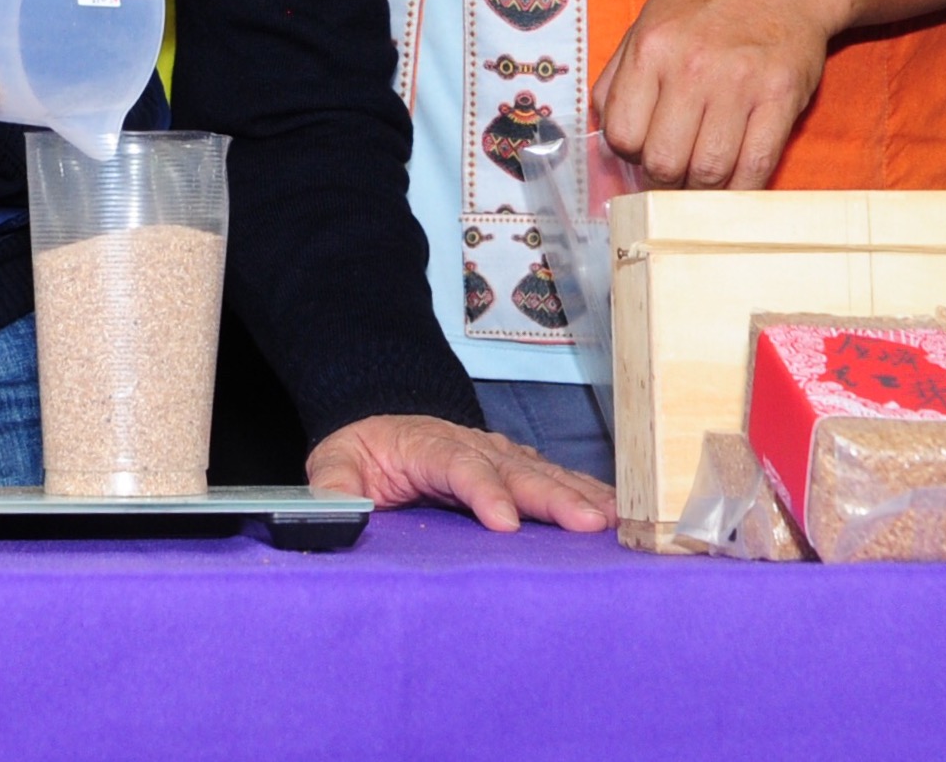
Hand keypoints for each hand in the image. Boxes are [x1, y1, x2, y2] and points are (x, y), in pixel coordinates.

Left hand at [306, 416, 614, 532]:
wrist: (384, 422)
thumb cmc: (363, 450)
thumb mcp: (335, 461)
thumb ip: (333, 483)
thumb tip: (334, 505)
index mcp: (426, 445)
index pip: (458, 465)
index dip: (483, 491)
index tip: (505, 521)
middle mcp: (471, 445)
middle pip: (515, 469)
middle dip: (552, 496)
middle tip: (587, 522)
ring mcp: (497, 453)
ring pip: (542, 471)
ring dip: (578, 494)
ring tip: (612, 519)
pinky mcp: (515, 466)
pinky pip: (553, 477)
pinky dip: (584, 491)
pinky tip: (613, 510)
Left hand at [591, 0, 849, 190]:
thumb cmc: (709, 3)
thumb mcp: (650, 21)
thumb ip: (620, 75)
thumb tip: (603, 134)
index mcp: (651, 47)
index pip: (621, 134)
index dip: (630, 153)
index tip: (644, 151)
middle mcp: (692, 66)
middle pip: (663, 161)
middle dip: (664, 179)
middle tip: (675, 173)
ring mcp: (740, 83)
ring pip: (708, 172)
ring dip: (702, 189)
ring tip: (703, 178)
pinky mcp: (781, 97)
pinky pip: (755, 167)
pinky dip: (741, 189)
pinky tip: (735, 183)